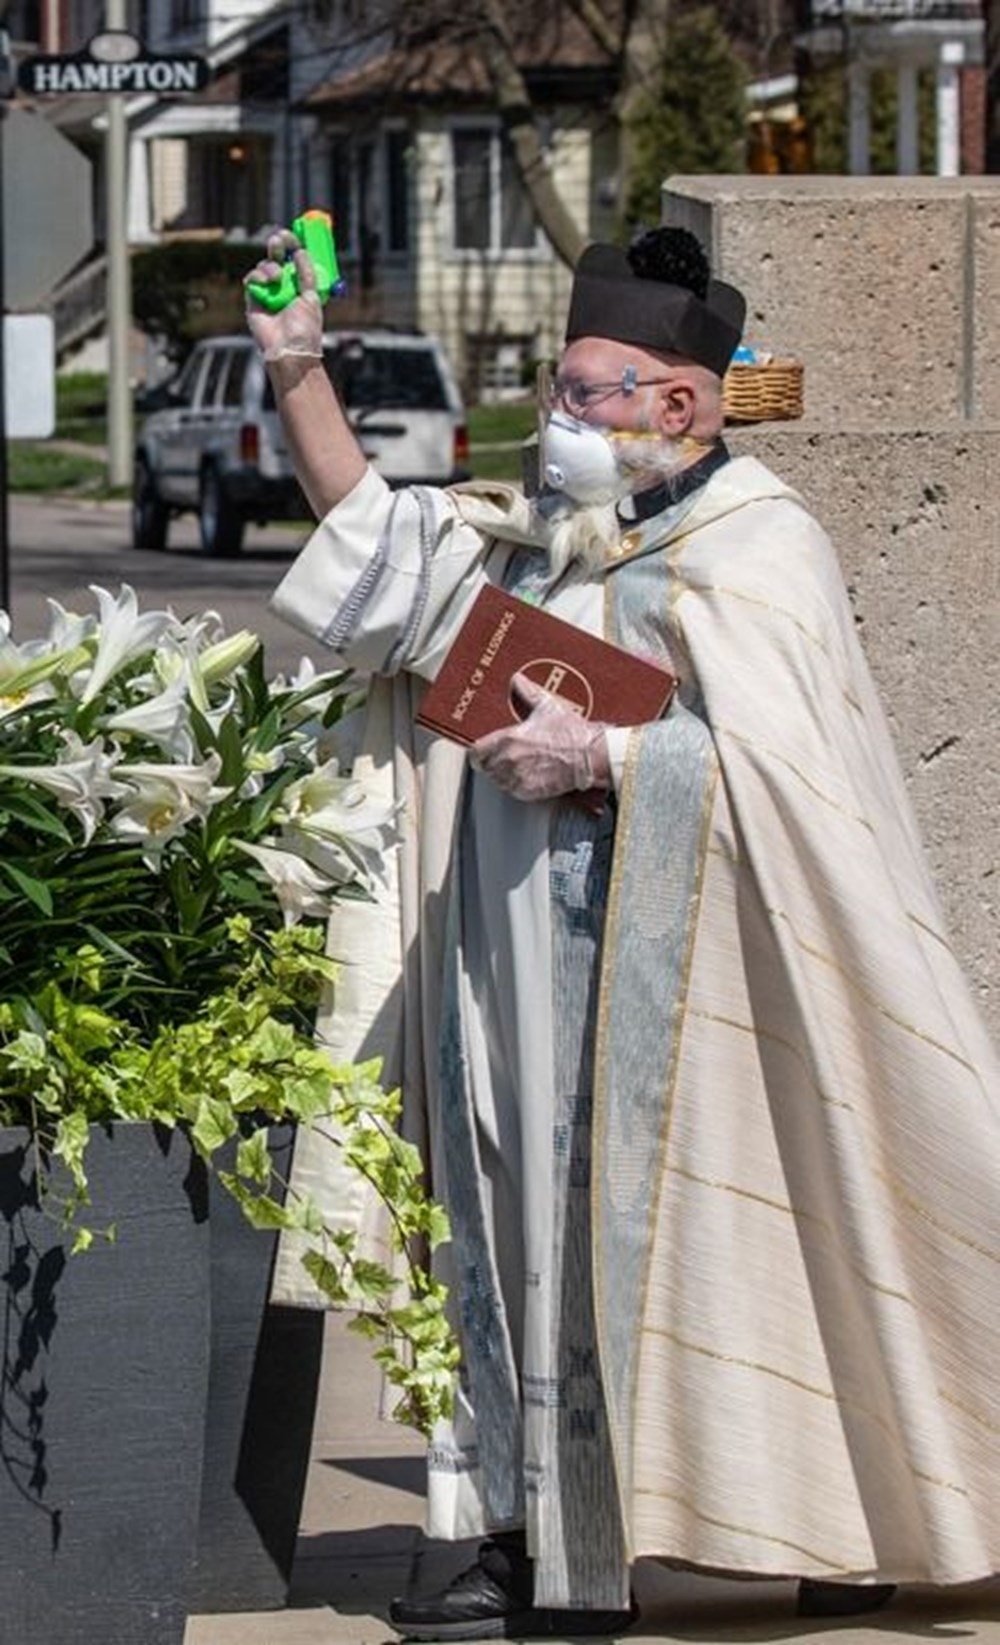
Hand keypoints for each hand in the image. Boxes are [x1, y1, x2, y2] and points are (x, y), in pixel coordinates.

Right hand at [244, 227, 323, 362]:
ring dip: (271, 267)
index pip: (295, 259)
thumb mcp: (311, 297)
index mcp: (300, 285)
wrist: (289, 349)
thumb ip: (306, 273)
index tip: (292, 236)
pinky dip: (258, 277)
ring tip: (277, 278)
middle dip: (277, 246)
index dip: (292, 246)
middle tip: (279, 240)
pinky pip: (252, 279)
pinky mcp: (253, 299)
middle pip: (277, 258)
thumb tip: (301, 251)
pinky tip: (267, 283)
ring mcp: (268, 292)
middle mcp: (284, 287)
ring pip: (264, 267)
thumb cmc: (304, 329)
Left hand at [469, 673, 609, 802]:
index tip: (482, 750)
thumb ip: (528, 693)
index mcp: (509, 739)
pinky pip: (512, 791)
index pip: (476, 752)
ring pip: (497, 781)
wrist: (590, 755)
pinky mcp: (529, 792)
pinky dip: (516, 786)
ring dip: (503, 775)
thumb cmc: (572, 734)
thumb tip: (518, 680)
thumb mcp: (548, 707)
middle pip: (485, 768)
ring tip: (518, 766)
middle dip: (491, 762)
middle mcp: (509, 761)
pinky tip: (528, 776)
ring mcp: (518, 778)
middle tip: (504, 757)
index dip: (479, 752)